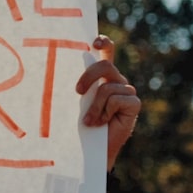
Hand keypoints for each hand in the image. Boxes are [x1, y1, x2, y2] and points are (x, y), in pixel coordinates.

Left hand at [76, 36, 139, 170]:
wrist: (93, 150)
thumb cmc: (81, 126)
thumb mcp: (76, 103)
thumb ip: (78, 88)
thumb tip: (58, 72)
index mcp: (103, 77)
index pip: (107, 52)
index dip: (104, 43)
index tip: (94, 42)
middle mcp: (116, 81)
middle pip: (105, 66)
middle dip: (88, 76)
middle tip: (77, 92)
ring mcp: (127, 91)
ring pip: (107, 88)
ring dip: (94, 108)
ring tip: (89, 122)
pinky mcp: (134, 104)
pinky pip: (117, 100)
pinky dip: (104, 113)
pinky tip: (102, 124)